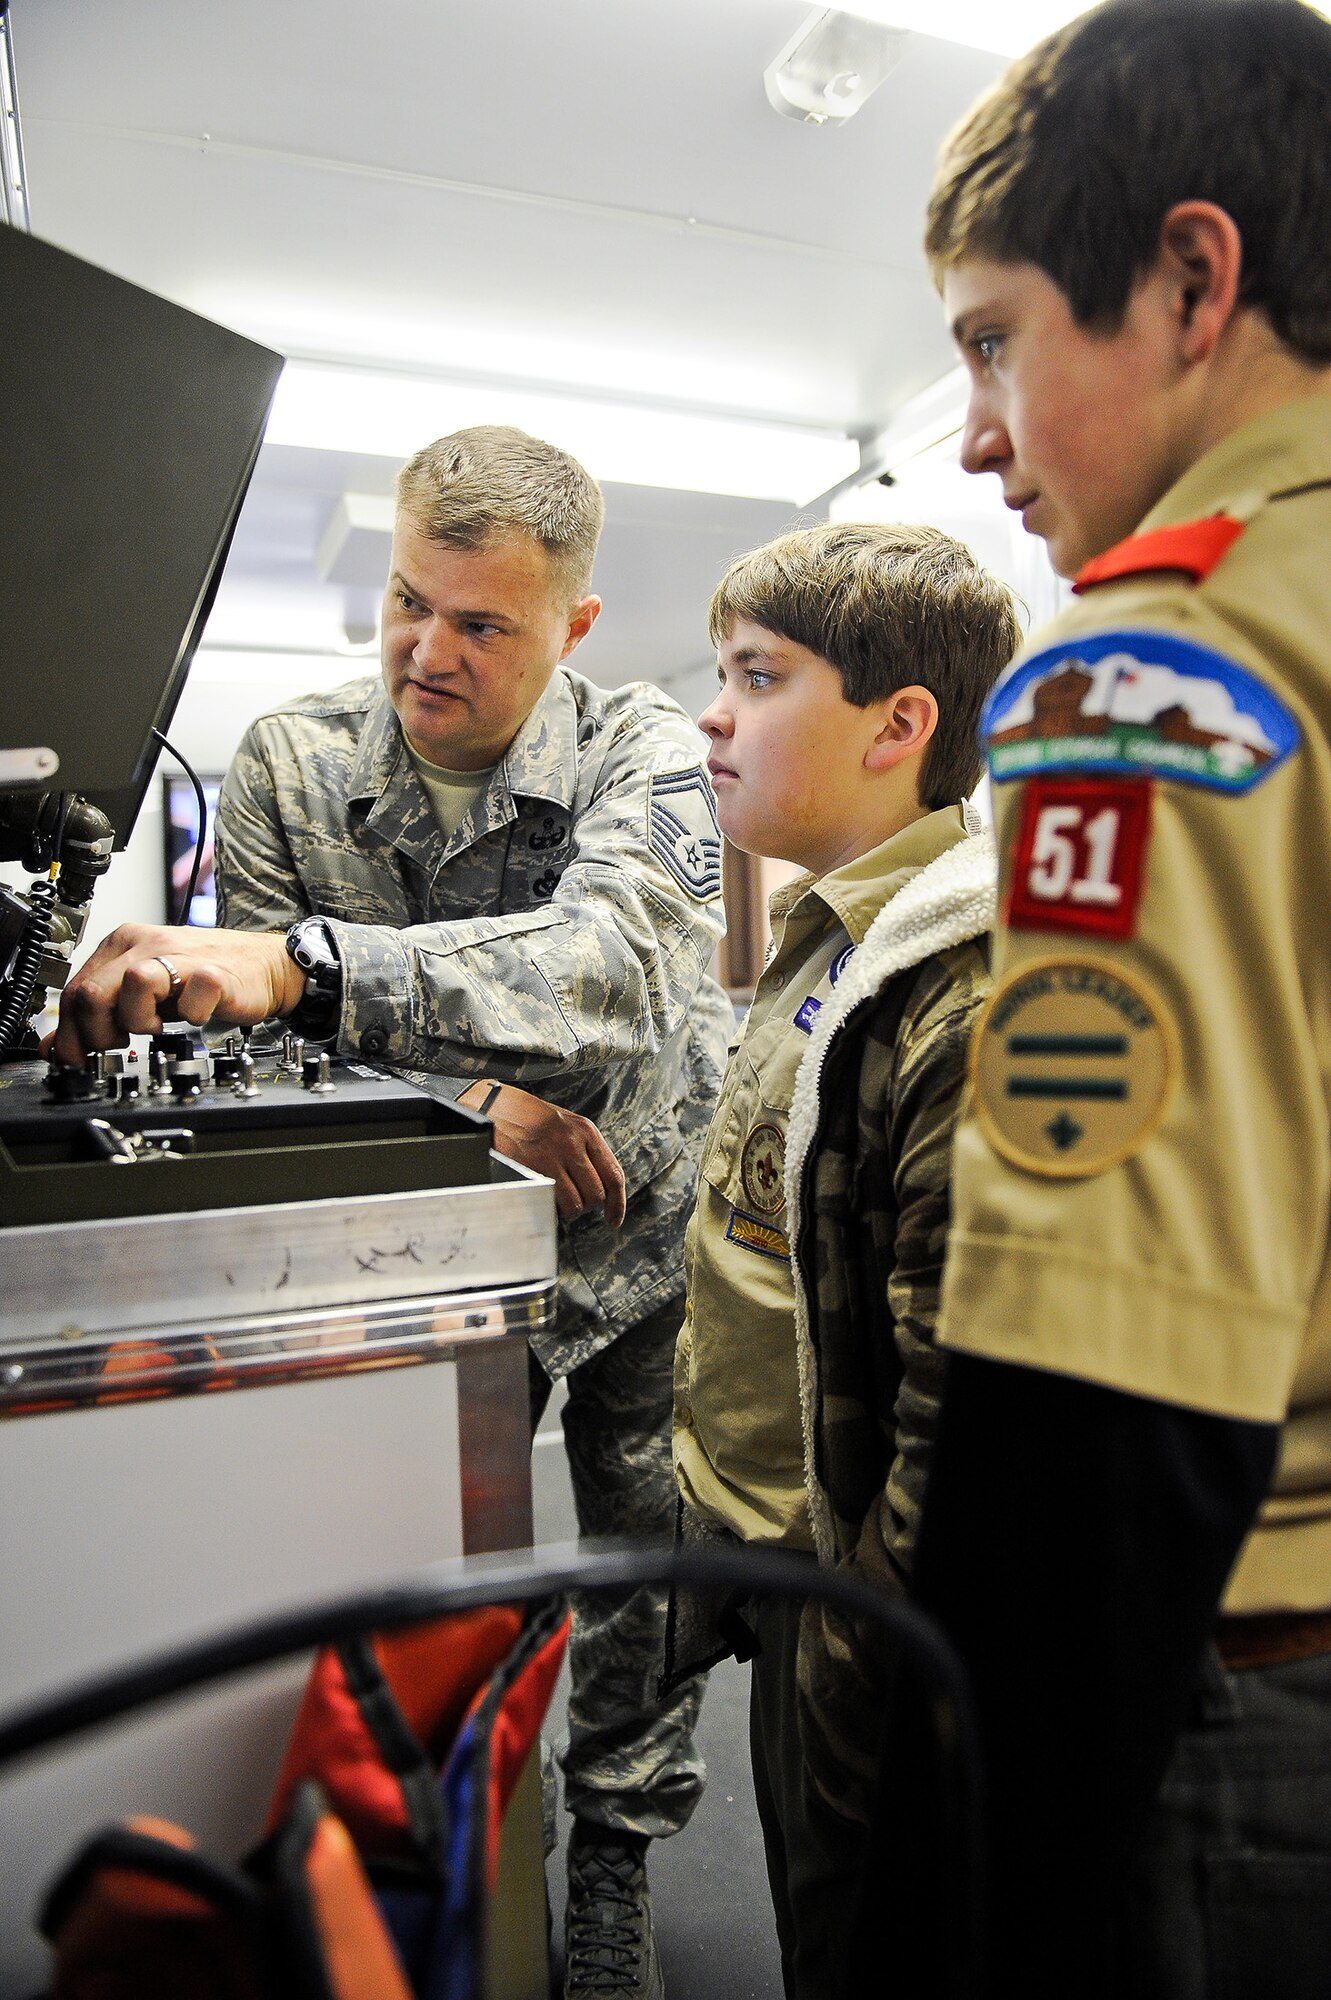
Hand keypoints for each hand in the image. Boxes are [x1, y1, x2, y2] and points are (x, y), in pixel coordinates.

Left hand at [51, 923, 303, 1064]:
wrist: (264, 966)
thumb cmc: (203, 979)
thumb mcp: (144, 995)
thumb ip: (101, 1015)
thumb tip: (57, 1047)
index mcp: (124, 945)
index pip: (75, 990)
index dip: (70, 1034)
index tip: (80, 1057)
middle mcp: (147, 944)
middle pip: (92, 991)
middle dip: (96, 1033)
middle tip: (117, 1045)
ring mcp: (182, 956)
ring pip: (132, 984)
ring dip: (137, 1020)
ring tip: (154, 1027)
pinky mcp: (214, 974)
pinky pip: (191, 996)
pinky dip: (189, 1017)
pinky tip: (193, 1018)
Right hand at [461, 1082, 625, 1228]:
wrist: (493, 1105)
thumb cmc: (528, 1117)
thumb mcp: (565, 1123)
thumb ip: (585, 1150)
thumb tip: (600, 1185)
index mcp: (585, 1131)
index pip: (613, 1175)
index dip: (617, 1204)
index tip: (613, 1219)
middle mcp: (572, 1143)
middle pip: (596, 1194)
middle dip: (587, 1204)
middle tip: (573, 1200)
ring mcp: (550, 1157)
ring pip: (575, 1204)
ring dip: (567, 1208)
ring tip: (554, 1195)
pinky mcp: (529, 1169)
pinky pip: (550, 1202)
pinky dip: (549, 1206)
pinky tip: (542, 1195)